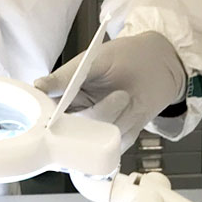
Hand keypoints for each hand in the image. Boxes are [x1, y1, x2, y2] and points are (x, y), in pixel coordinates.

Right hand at [34, 31, 186, 150]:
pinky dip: (127, 130)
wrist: (162, 66)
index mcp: (63, 92)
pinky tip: (132, 112)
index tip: (59, 115)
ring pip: (95, 139)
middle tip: (119, 95)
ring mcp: (96, 128)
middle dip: (97, 114)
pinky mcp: (116, 139)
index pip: (46, 109)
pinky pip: (114, 145)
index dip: (50, 116)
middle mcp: (76, 112)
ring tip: (127, 97)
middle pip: (71, 130)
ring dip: (116, 118)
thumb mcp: (96, 60)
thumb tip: (39, 86)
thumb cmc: (127, 56)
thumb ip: (67, 76)